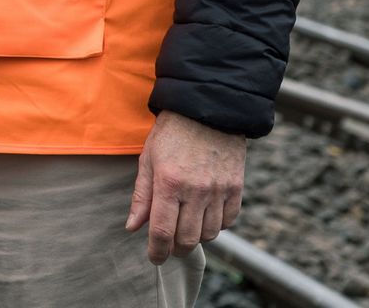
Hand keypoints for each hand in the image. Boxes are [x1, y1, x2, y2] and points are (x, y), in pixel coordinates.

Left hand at [125, 111, 245, 264]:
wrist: (207, 109)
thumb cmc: (171, 133)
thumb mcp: (148, 159)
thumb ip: (141, 196)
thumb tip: (132, 227)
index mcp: (168, 183)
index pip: (162, 231)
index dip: (157, 251)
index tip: (154, 258)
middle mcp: (195, 190)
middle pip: (187, 239)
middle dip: (176, 249)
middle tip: (169, 246)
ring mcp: (218, 190)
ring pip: (209, 234)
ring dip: (196, 238)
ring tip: (186, 228)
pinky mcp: (236, 187)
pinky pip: (228, 220)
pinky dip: (217, 225)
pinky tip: (206, 216)